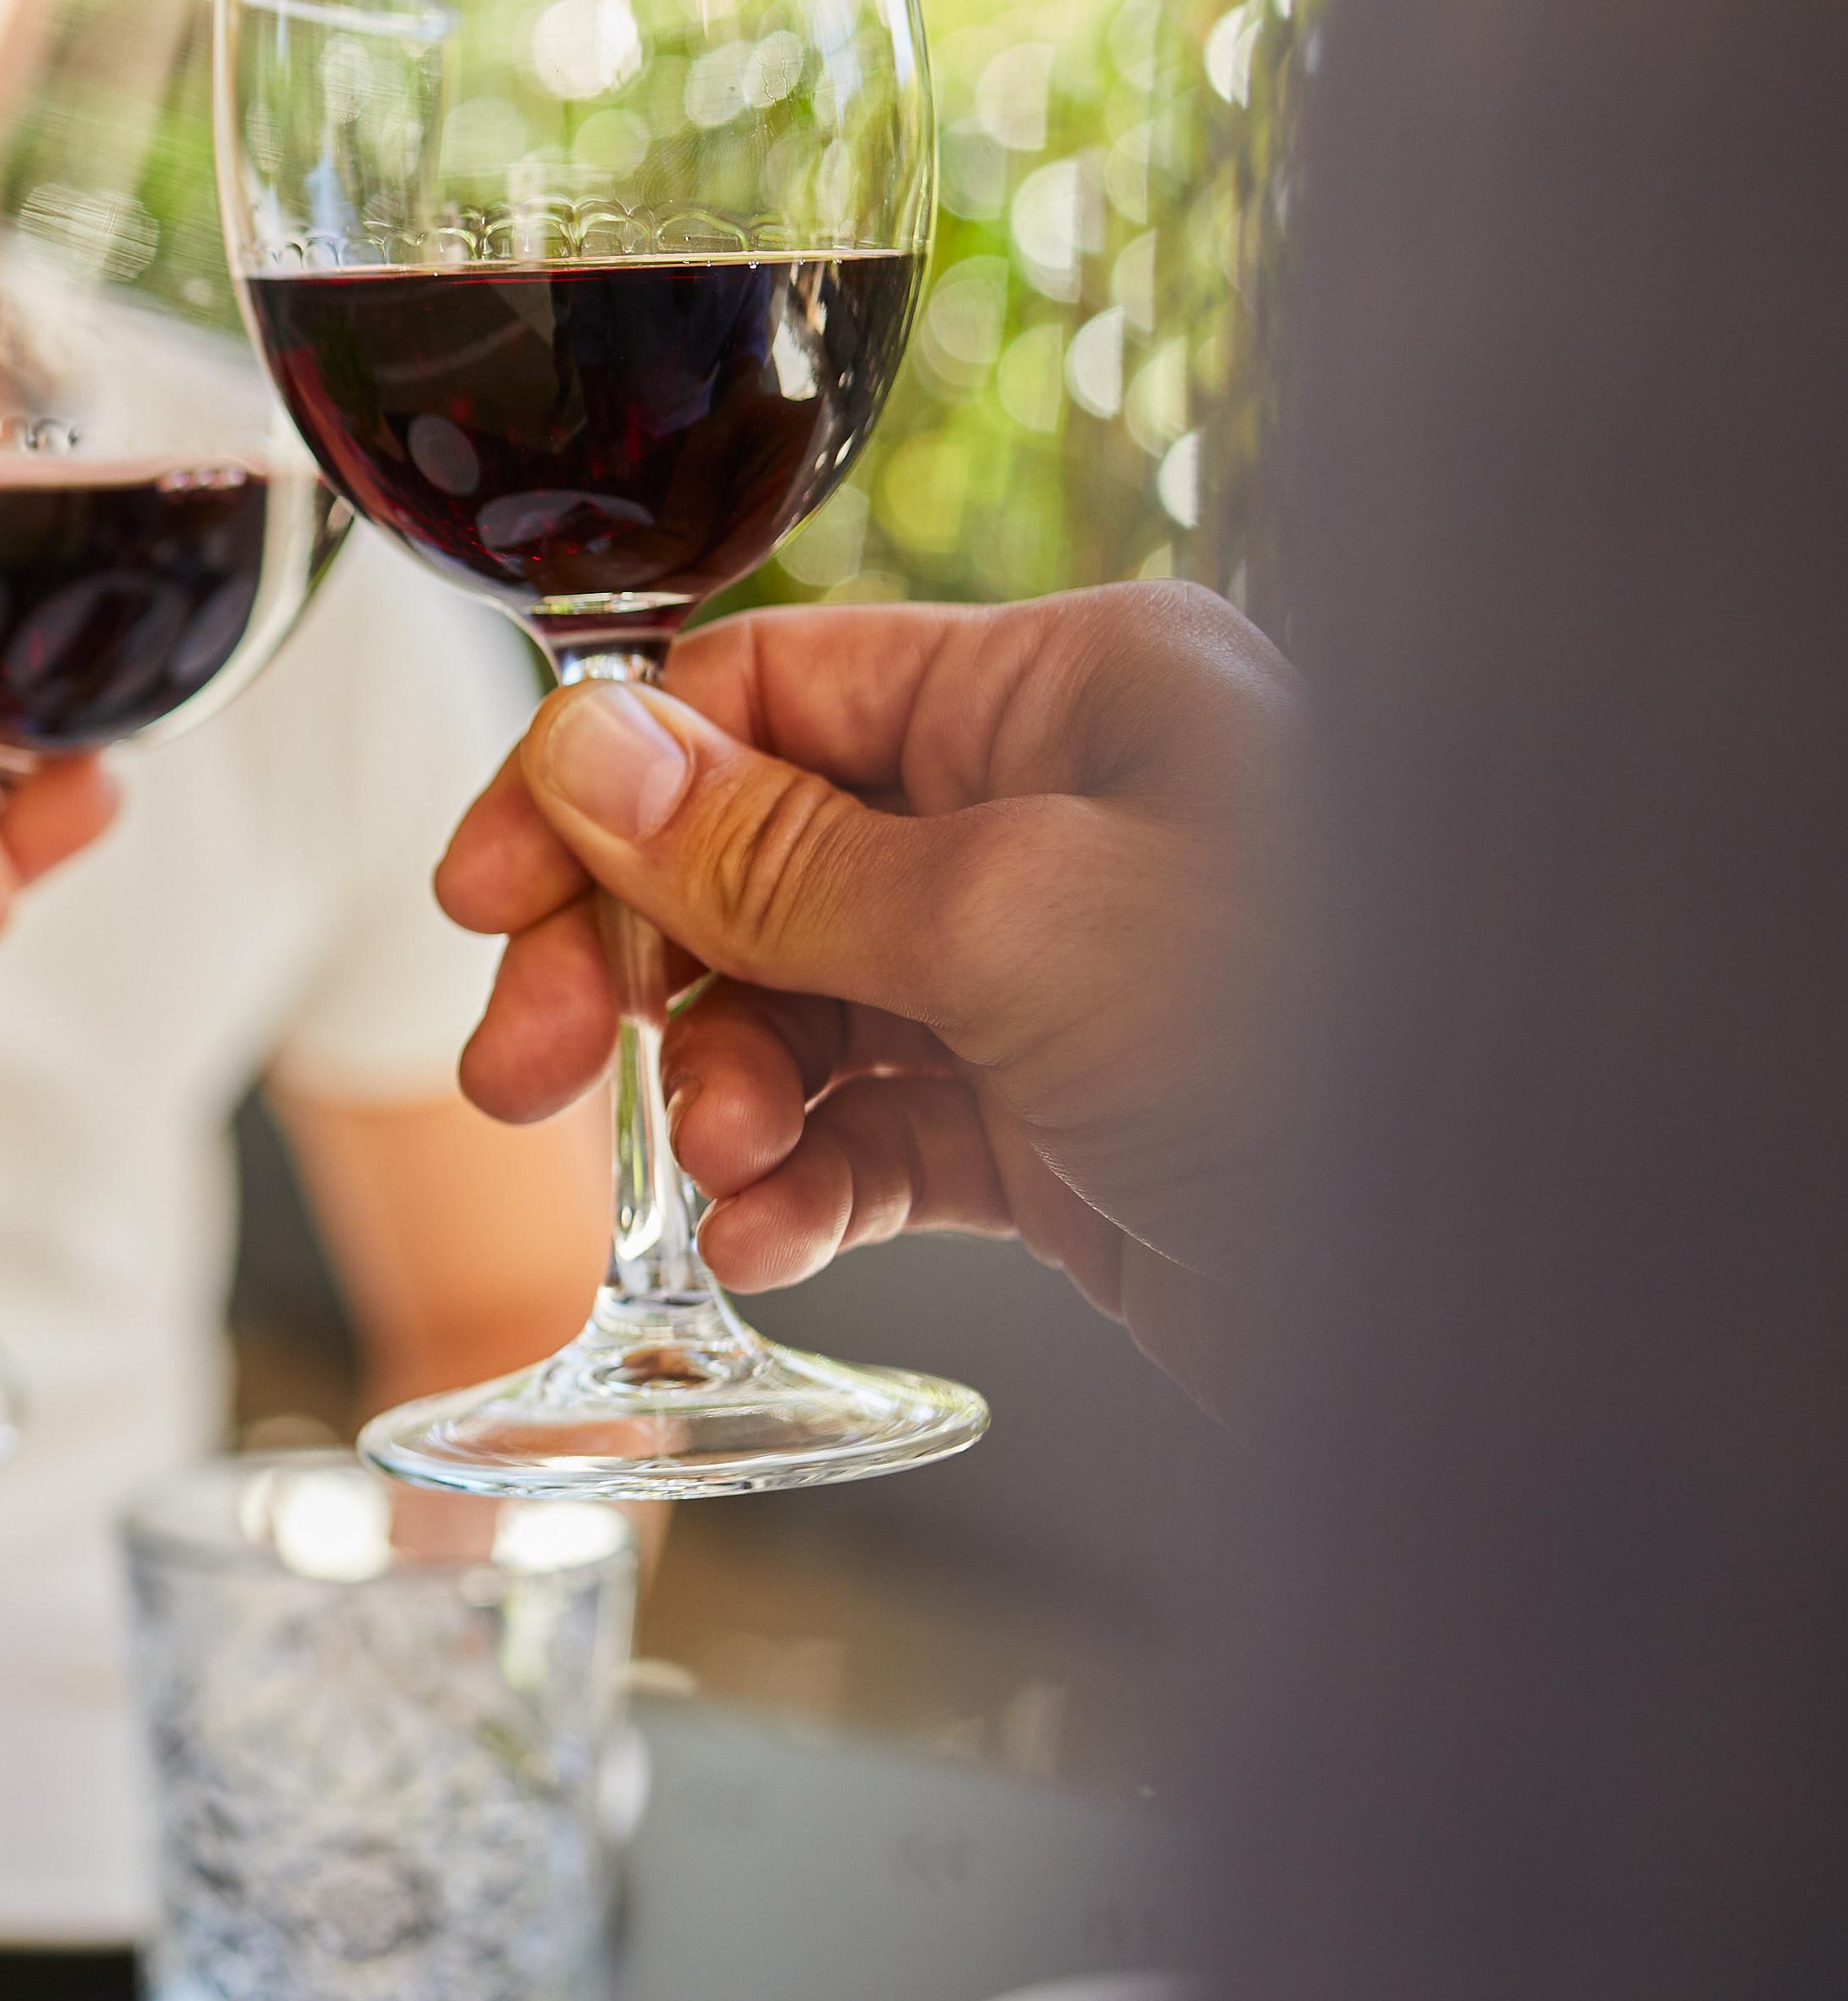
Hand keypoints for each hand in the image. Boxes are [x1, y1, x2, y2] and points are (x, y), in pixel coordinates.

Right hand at [432, 583, 1289, 1391]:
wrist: (1514, 1303)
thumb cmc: (1330, 1049)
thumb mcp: (1016, 922)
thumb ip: (778, 856)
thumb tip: (586, 755)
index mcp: (1069, 697)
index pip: (766, 697)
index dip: (603, 789)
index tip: (487, 895)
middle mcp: (1058, 817)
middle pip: (756, 860)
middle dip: (636, 963)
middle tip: (530, 1066)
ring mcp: (1058, 980)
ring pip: (801, 1011)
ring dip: (723, 1092)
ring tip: (722, 1166)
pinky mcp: (1064, 1133)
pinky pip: (876, 1140)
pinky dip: (801, 1189)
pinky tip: (770, 1239)